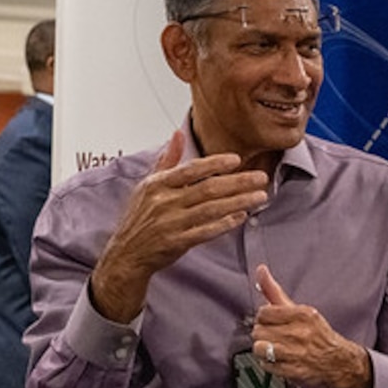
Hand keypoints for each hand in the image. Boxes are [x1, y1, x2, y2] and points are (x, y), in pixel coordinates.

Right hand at [90, 129, 269, 322]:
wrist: (127, 253)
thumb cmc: (140, 217)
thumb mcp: (148, 185)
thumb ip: (167, 160)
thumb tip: (178, 134)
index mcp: (157, 185)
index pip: (190, 170)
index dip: (215, 163)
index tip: (237, 159)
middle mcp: (164, 202)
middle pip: (207, 189)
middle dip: (238, 182)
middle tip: (260, 177)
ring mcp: (171, 223)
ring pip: (212, 209)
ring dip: (239, 202)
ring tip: (260, 196)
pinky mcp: (177, 242)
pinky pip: (207, 231)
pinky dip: (226, 223)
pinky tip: (242, 216)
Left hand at [251, 264, 372, 387]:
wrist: (338, 360)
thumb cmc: (316, 333)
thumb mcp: (299, 309)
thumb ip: (275, 291)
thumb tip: (260, 270)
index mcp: (303, 314)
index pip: (263, 313)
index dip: (265, 319)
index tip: (273, 322)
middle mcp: (301, 333)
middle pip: (259, 331)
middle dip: (264, 334)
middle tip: (276, 336)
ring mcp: (298, 353)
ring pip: (260, 348)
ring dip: (264, 350)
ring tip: (275, 349)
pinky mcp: (295, 370)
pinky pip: (266, 365)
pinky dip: (270, 363)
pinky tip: (280, 360)